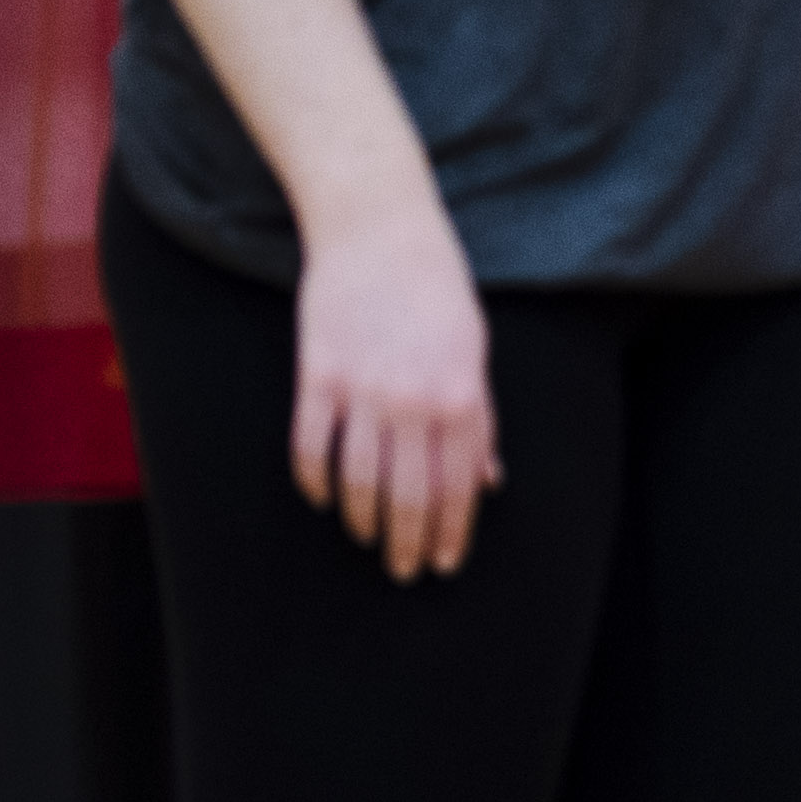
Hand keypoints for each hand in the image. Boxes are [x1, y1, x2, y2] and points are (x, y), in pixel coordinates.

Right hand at [290, 203, 497, 579]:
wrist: (378, 230)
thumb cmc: (437, 290)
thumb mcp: (476, 352)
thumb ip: (481, 421)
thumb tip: (490, 481)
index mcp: (461, 398)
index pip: (458, 488)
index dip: (452, 533)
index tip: (445, 564)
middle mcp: (413, 402)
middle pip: (409, 496)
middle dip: (409, 543)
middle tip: (405, 571)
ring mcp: (362, 392)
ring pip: (358, 482)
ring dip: (363, 522)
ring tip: (367, 541)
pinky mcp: (316, 377)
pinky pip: (310, 448)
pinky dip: (314, 482)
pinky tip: (322, 500)